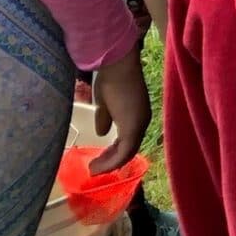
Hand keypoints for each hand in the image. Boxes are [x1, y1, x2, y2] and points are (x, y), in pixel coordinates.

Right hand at [90, 50, 152, 171]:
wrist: (116, 66)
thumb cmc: (110, 79)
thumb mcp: (105, 103)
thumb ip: (106, 119)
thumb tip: (102, 133)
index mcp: (137, 114)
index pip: (129, 139)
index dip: (114, 151)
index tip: (100, 158)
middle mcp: (142, 121)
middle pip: (129, 149)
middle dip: (111, 160)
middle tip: (95, 168)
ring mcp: (139, 125)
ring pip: (127, 153)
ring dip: (109, 164)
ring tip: (93, 170)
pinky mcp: (133, 128)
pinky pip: (123, 153)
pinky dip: (111, 163)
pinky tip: (97, 167)